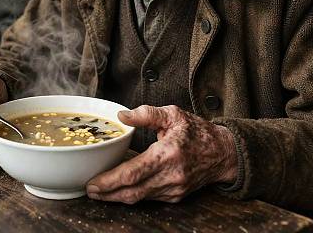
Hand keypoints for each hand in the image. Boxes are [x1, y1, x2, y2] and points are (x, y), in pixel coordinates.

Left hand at [86, 105, 237, 203]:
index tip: (93, 182)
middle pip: (132, 192)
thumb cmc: (197, 131)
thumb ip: (146, 114)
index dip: (110, 181)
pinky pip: (149, 197)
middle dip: (107, 193)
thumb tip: (121, 115)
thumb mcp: (173, 114)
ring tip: (99, 189)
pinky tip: (120, 188)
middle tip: (89, 189)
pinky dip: (132, 194)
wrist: (223, 153)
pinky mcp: (175, 196)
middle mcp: (170, 176)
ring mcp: (173, 189)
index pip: (133, 173)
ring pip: (139, 198)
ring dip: (117, 196)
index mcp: (167, 154)